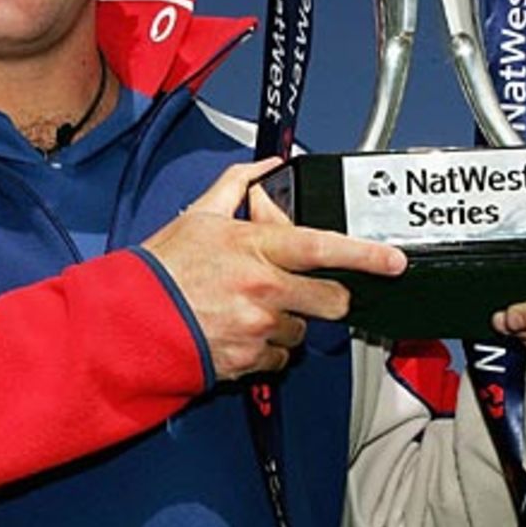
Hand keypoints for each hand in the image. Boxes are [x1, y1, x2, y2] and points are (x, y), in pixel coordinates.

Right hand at [142, 160, 405, 379]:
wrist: (132, 321)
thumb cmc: (162, 269)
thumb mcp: (200, 216)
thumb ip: (238, 186)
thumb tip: (266, 167)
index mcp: (256, 248)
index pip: (325, 247)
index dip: (367, 255)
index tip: (394, 261)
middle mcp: (264, 290)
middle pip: (332, 300)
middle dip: (327, 296)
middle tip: (304, 289)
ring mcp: (259, 327)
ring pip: (303, 330)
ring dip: (287, 320)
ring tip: (250, 309)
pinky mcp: (249, 359)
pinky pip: (279, 355)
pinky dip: (266, 346)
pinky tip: (240, 331)